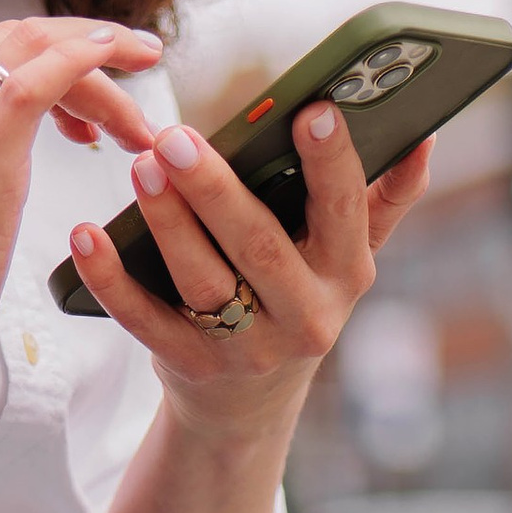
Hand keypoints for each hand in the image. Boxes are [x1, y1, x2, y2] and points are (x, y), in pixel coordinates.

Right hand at [0, 9, 165, 400]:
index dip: (55, 54)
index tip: (98, 86)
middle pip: (23, 37)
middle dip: (92, 53)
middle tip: (139, 89)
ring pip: (41, 49)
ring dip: (106, 72)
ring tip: (140, 126)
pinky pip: (44, 75)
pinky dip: (90, 57)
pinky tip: (125, 59)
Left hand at [67, 99, 434, 436]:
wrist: (247, 404)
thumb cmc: (296, 298)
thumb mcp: (346, 258)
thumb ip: (382, 199)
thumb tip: (425, 135)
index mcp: (346, 274)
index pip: (344, 210)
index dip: (332, 162)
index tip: (314, 108)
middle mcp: (304, 315)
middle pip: (259, 246)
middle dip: (217, 189)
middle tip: (177, 136)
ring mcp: (246, 349)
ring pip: (203, 281)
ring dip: (168, 223)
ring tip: (140, 168)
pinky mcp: (190, 367)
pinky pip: (146, 321)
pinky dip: (112, 280)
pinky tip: (86, 236)